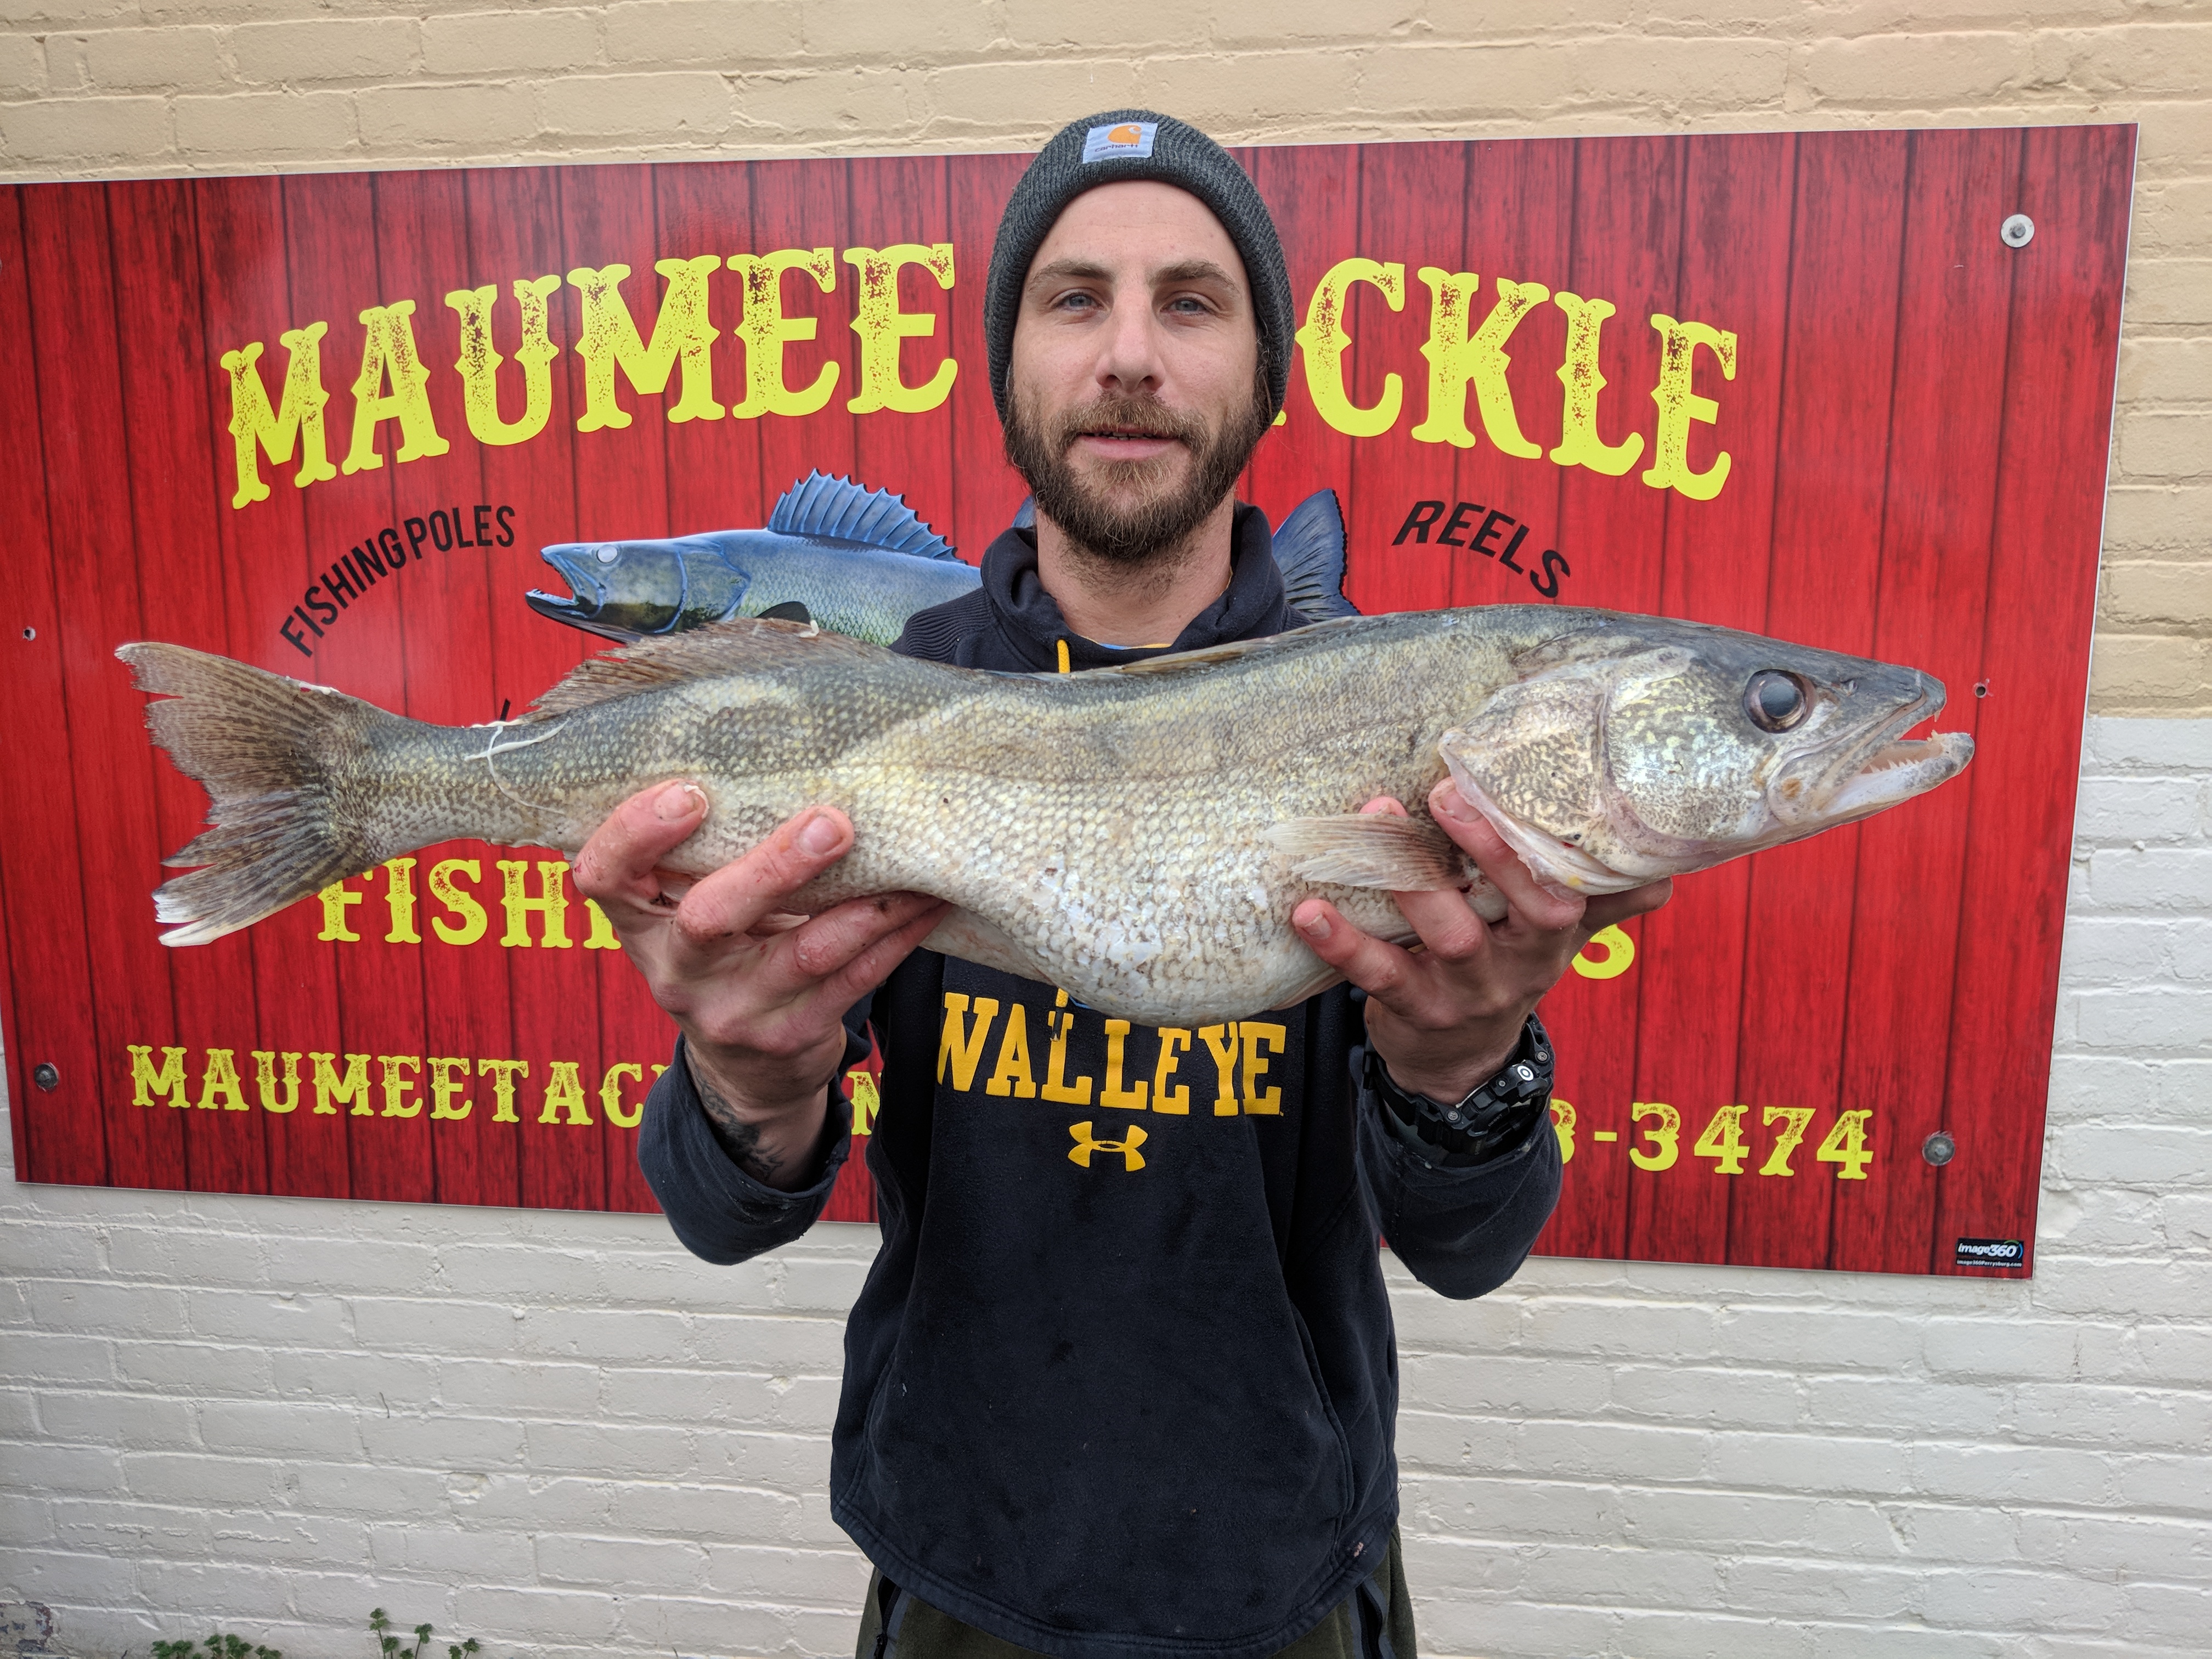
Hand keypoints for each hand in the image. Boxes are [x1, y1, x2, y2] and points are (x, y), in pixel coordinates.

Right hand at [572, 782, 948, 1188]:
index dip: (634, 834)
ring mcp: (734, 1010)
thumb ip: (707, 853)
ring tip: (904, 864)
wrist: (744, 1067)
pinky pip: (853, 981)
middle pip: (709, 918)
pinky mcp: (792, 1036)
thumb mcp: (688, 908)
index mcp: (640, 923)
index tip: (688, 793)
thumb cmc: (722, 951)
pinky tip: (924, 902)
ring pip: (803, 954)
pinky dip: (895, 937)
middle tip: (830, 823)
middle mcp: (677, 971)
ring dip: (863, 905)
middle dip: (773, 868)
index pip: (603, 877)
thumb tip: (780, 747)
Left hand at [1290, 779, 1670, 1103]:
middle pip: (1527, 907)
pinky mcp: (1414, 1010)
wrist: (1458, 1063)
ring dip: (1411, 879)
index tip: (1520, 781)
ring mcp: (1469, 990)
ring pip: (1451, 935)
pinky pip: (1378, 974)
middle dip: (1491, 849)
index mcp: (1556, 933)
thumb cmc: (1505, 969)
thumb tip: (1670, 865)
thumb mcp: (1559, 940)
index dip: (1553, 838)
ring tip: (1373, 822)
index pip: (1574, 884)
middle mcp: (1523, 962)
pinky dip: (1341, 941)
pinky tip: (1309, 909)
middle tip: (1446, 792)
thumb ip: (1604, 899)